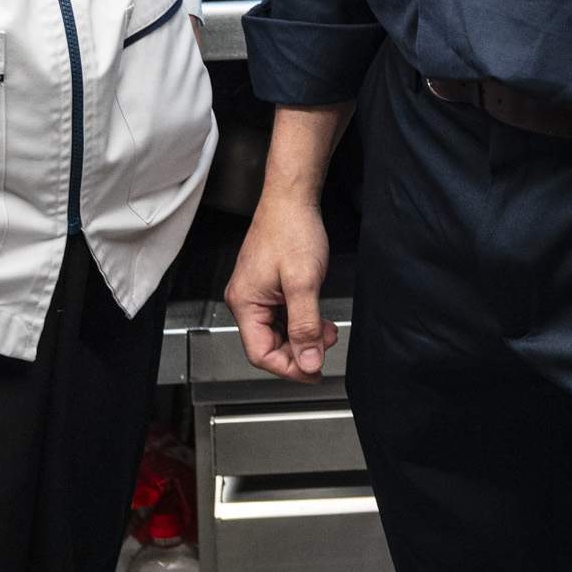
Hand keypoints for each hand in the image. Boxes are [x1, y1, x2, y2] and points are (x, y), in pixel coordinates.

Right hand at [226, 188, 336, 381]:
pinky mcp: (267, 286)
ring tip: (326, 332)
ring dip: (303, 336)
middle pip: (268, 345)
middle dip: (299, 351)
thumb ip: (305, 325)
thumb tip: (308, 361)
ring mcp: (256, 293)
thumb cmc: (292, 230)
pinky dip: (301, 321)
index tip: (313, 372)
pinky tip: (318, 319)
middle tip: (324, 349)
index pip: (261, 353)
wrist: (293, 198)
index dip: (289, 367)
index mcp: (245, 303)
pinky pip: (281, 315)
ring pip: (277, 331)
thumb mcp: (304, 282)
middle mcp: (245, 300)